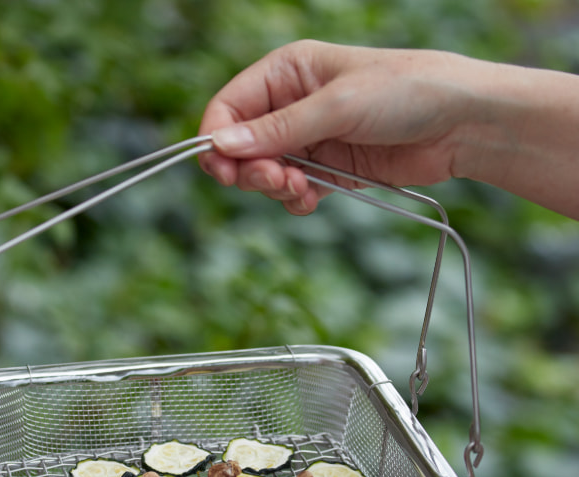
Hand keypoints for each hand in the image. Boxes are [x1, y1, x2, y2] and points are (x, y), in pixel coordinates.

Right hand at [198, 40, 578, 218]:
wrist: (461, 124)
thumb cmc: (406, 92)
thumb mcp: (336, 106)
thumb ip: (278, 129)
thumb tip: (221, 144)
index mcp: (287, 72)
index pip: (229, 107)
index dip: (219, 139)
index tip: (224, 169)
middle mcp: (292, 105)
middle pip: (241, 146)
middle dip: (250, 169)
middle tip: (275, 180)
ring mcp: (309, 140)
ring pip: (264, 173)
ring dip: (275, 187)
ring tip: (302, 188)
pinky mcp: (327, 170)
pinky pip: (292, 192)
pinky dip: (295, 201)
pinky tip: (313, 198)